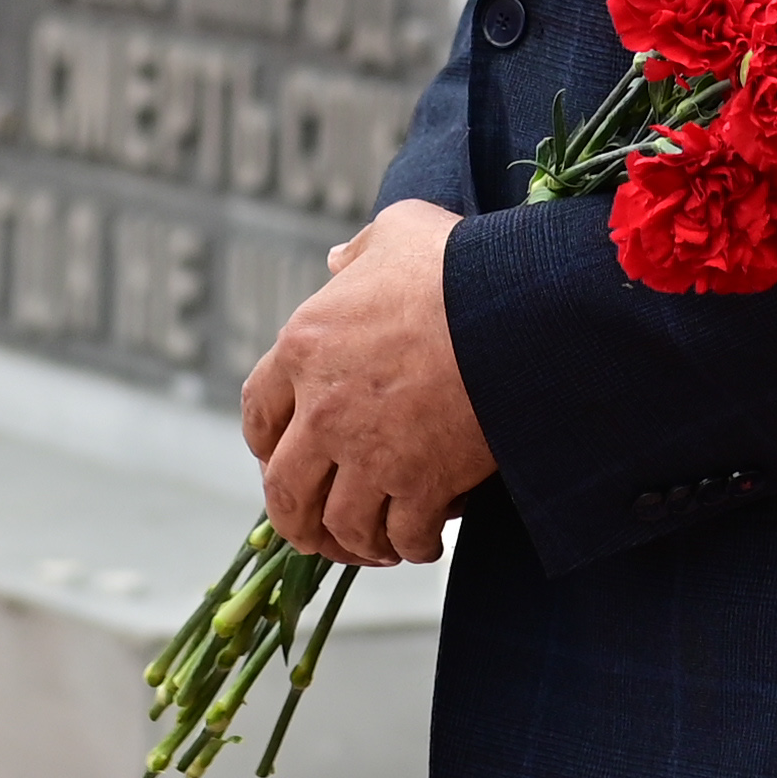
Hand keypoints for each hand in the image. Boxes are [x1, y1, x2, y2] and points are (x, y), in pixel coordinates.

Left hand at [241, 199, 493, 567]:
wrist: (519, 308)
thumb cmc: (460, 263)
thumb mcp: (398, 231)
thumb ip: (360, 251)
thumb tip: (338, 261)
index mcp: (304, 348)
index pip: (257, 413)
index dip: (265, 445)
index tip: (280, 458)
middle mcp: (323, 410)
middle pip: (285, 490)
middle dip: (295, 520)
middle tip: (314, 532)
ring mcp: (370, 453)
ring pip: (340, 526)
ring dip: (353, 544)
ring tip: (372, 546)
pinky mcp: (420, 484)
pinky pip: (402, 536)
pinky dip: (410, 546)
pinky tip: (423, 542)